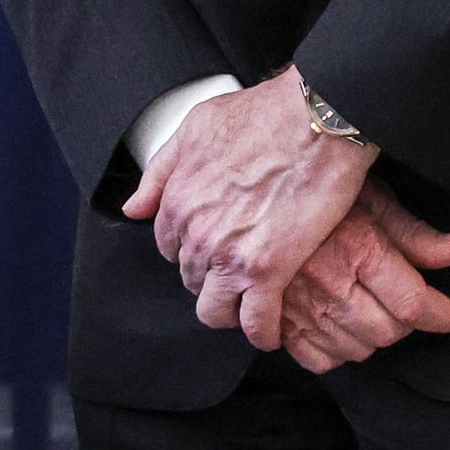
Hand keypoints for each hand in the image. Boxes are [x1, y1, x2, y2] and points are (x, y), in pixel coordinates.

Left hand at [123, 67, 375, 349]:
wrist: (315, 121)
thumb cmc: (262, 116)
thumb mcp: (194, 129)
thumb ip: (160, 172)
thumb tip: (134, 208)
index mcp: (177, 201)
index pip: (169, 247)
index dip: (190, 249)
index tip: (210, 248)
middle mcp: (196, 234)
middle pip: (191, 278)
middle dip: (209, 278)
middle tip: (234, 273)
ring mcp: (229, 257)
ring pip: (214, 309)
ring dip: (230, 309)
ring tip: (249, 305)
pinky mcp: (268, 272)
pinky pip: (256, 323)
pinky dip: (262, 333)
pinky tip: (270, 333)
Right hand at [275, 182, 449, 372]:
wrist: (249, 185)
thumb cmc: (314, 186)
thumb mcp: (371, 199)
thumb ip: (416, 234)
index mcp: (357, 248)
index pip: (415, 303)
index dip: (446, 315)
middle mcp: (327, 281)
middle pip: (388, 332)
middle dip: (407, 323)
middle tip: (404, 304)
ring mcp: (296, 304)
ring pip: (355, 349)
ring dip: (372, 337)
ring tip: (371, 312)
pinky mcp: (272, 317)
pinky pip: (315, 360)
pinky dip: (334, 352)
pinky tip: (338, 328)